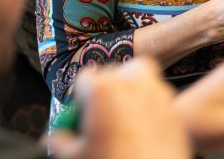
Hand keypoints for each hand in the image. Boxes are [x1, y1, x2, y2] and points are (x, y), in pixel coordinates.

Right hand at [48, 58, 190, 158]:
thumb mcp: (77, 157)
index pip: (84, 79)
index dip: (80, 96)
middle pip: (112, 73)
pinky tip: (143, 128)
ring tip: (124, 115)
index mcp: (100, 90)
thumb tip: (51, 140)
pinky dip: (150, 104)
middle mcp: (128, 82)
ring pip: (139, 76)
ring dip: (131, 88)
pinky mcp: (172, 105)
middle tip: (101, 114)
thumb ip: (60, 143)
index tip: (81, 112)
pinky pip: (157, 95)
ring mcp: (154, 91)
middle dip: (106, 89)